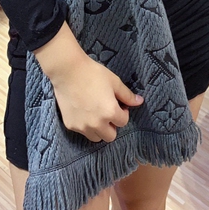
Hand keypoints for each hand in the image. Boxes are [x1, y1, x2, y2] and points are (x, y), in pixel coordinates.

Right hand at [34, 22, 142, 141]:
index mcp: (110, 112)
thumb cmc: (94, 74)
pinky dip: (86, 126)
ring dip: (99, 129)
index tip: (118, 105)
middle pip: (110, 136)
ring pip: (96, 138)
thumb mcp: (114, 82)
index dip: (123, 113)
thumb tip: (139, 102)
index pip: (123, 122)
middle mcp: (96, 124)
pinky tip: (84, 111)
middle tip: (108, 112)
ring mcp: (82, 126)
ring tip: (96, 114)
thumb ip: (127, 95)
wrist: (68, 71)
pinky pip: (82, 132)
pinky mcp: (70, 125)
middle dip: (112, 126)